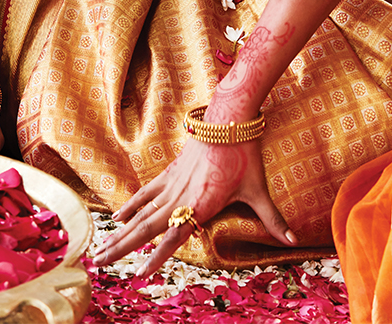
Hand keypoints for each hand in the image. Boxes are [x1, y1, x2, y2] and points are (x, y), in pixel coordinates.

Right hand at [92, 137, 294, 276]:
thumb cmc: (244, 153)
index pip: (174, 236)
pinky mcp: (170, 171)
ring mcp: (172, 182)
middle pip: (145, 226)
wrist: (228, 117)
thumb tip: (294, 242)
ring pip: (140, 212)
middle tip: (97, 262)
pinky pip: (146, 192)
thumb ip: (272, 219)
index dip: (157, 256)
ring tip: (101, 248)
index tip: (140, 274)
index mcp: (201, 203)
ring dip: (120, 232)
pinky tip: (118, 218)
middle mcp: (181, 195)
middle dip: (122, 247)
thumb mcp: (258, 189)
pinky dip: (131, 206)